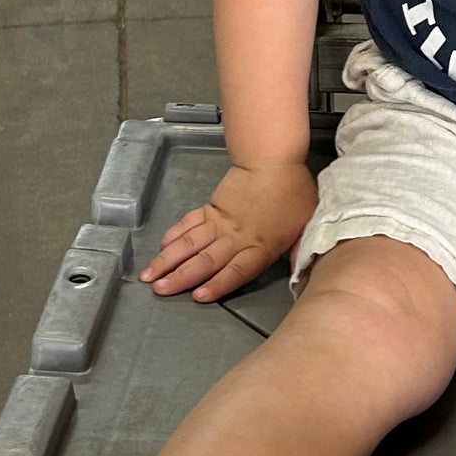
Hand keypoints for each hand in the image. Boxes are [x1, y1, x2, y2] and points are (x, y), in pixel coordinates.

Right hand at [140, 160, 317, 302]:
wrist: (272, 159)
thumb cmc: (294, 190)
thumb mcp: (306, 224)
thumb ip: (298, 250)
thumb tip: (300, 271)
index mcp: (261, 246)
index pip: (237, 270)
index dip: (217, 284)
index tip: (198, 296)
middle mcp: (236, 237)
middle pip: (205, 260)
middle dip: (180, 277)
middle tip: (160, 290)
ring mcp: (220, 222)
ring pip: (190, 244)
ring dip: (168, 260)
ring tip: (149, 274)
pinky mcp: (211, 209)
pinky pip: (189, 224)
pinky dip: (174, 236)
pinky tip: (162, 248)